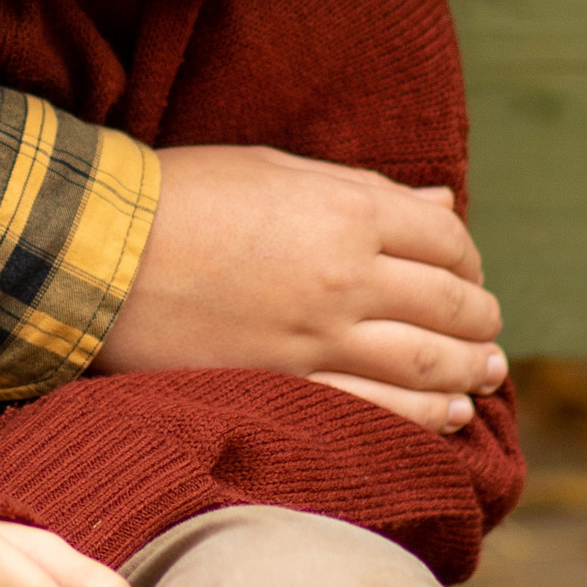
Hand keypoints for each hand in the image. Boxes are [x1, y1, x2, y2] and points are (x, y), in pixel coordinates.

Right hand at [94, 146, 504, 434]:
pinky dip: (428, 417)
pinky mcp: (287, 386)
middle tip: (488, 329)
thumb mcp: (277, 169)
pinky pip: (380, 411)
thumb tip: (443, 209)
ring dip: (470, 370)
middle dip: (481, 318)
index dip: (469, 259)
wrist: (98, 251)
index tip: (467, 271)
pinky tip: (450, 414)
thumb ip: (364, 191)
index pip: (446, 242)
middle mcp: (347, 276)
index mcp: (346, 211)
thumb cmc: (182, 194)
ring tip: (485, 372)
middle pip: (451, 305)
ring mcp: (319, 339)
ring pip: (429, 365)